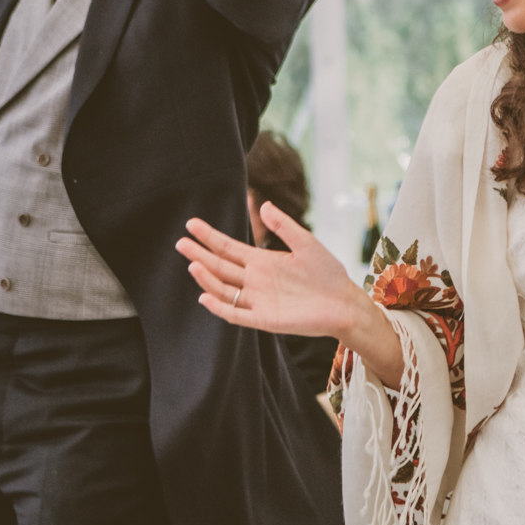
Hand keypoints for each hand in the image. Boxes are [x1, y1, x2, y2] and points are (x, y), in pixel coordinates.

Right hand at [177, 202, 402, 384]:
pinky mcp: (264, 319)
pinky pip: (236, 314)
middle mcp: (255, 280)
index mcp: (262, 261)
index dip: (210, 237)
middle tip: (180, 243)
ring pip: (224, 289)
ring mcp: (257, 300)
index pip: (228, 248)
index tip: (191, 224)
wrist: (344, 301)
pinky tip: (206, 296)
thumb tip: (263, 205)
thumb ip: (283, 226)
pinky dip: (220, 307)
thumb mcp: (305, 242)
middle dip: (200, 255)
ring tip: (193, 264)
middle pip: (220, 267)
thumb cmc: (327, 273)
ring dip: (207, 278)